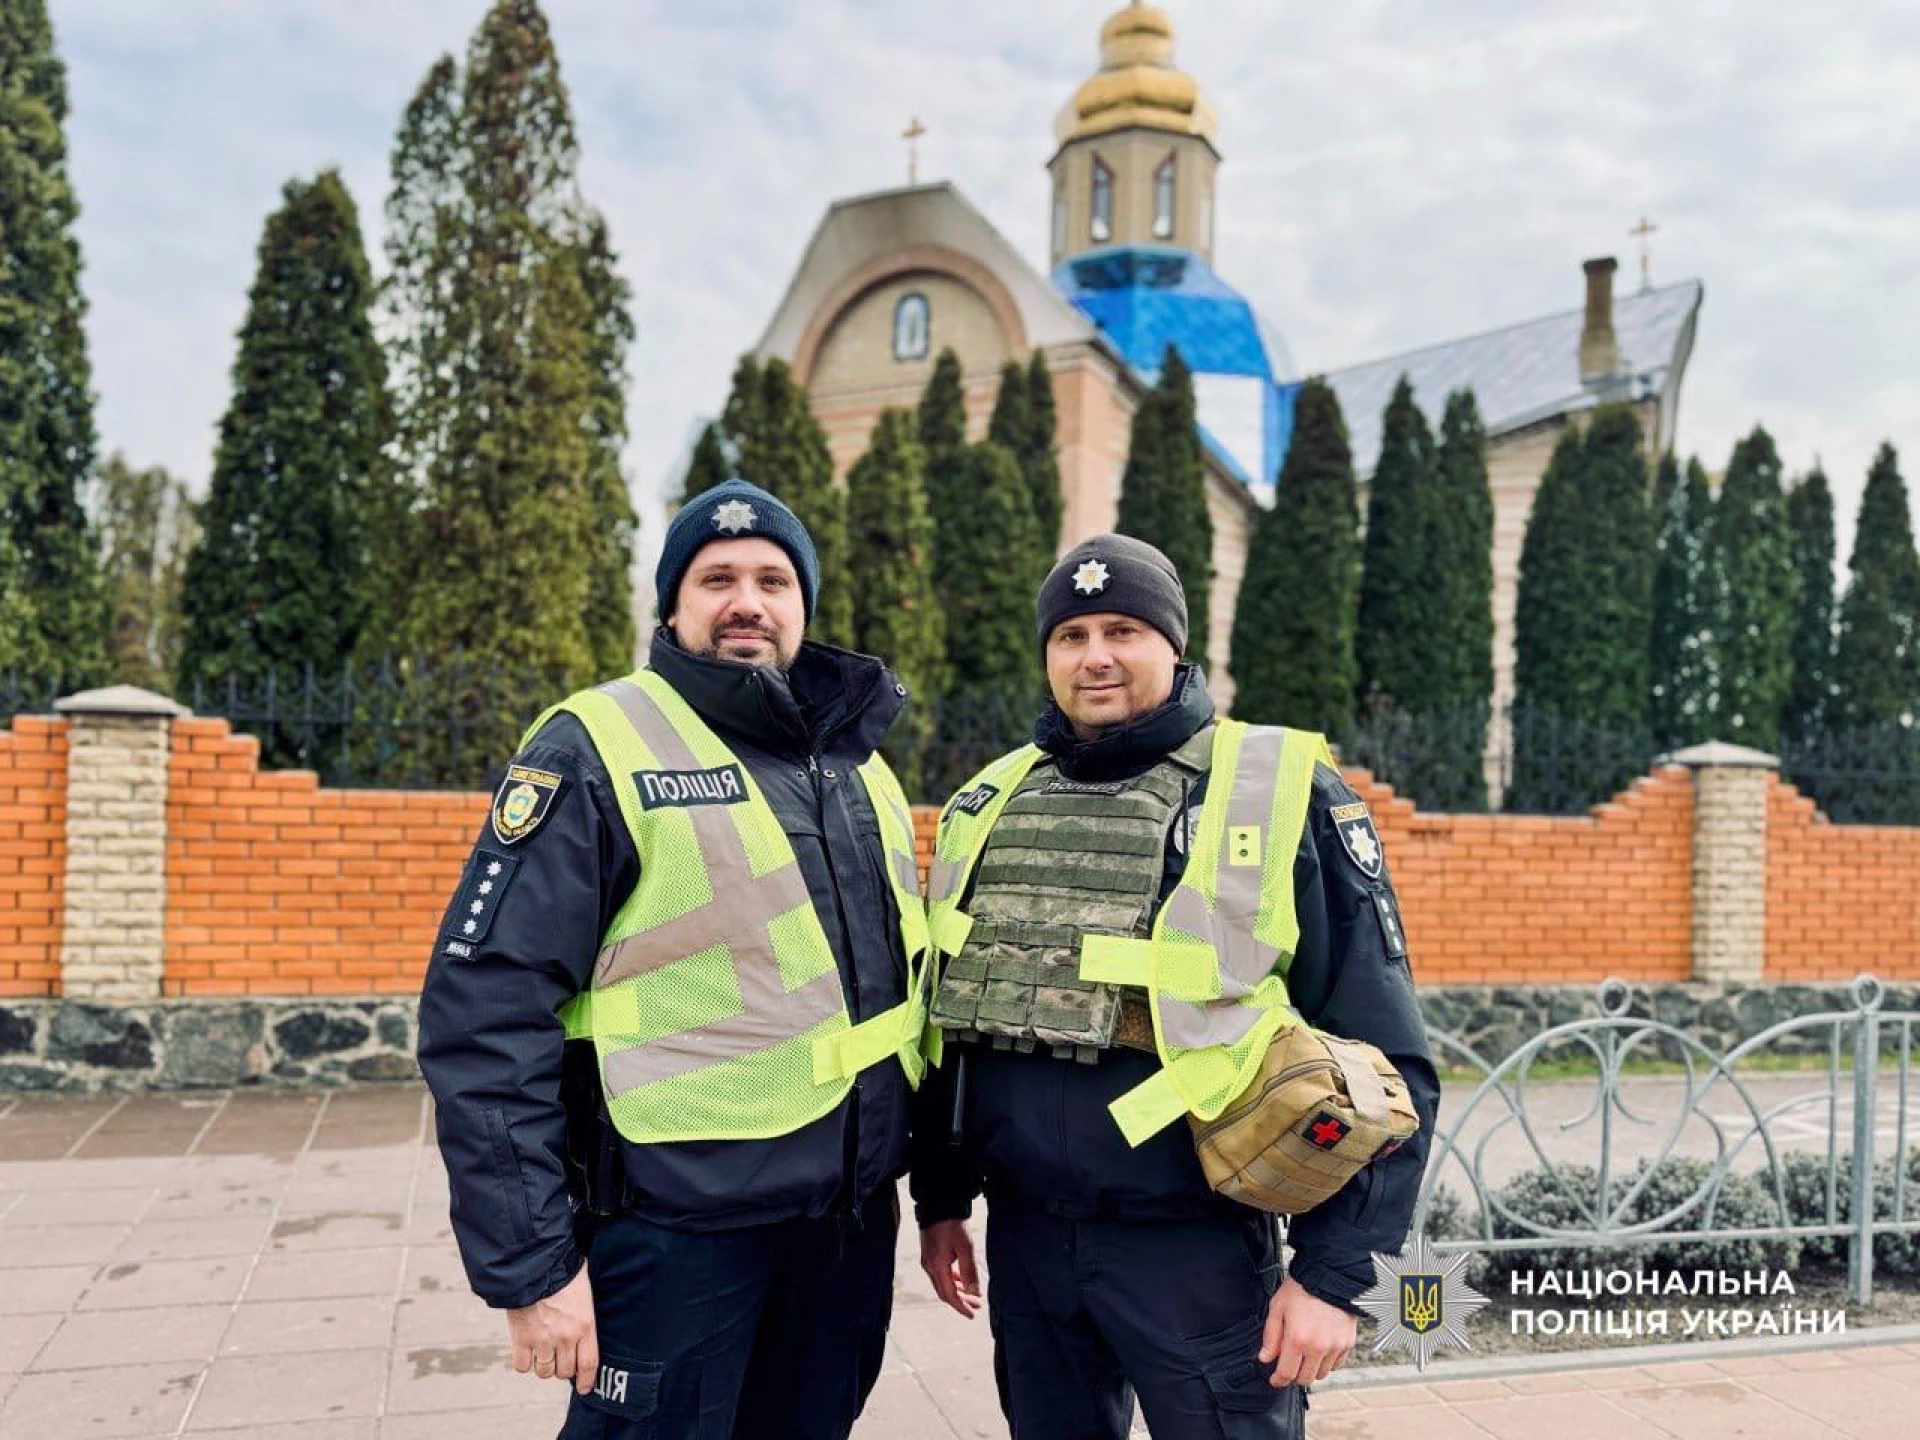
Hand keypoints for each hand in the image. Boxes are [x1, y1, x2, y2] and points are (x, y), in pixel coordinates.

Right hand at [506, 1263, 598, 1394]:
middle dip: (563, 1369)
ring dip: (544, 1366)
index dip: (587, 1380)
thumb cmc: (562, 1271)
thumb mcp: (584, 1290)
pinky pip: (522, 1366)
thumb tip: (585, 1316)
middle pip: (565, 1372)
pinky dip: (524, 1363)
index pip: (589, 1364)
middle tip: (559, 1359)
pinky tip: (526, 1352)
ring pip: (544, 1372)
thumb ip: (585, 1312)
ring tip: (543, 1354)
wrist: (534, 1264)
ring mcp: (542, 1340)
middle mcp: (565, 1338)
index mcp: (585, 1325)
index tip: (585, 1387)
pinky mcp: (521, 1339)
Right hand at [919, 1219, 981, 1318]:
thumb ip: (969, 1271)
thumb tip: (973, 1292)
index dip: (961, 1306)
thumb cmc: (951, 1223)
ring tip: (972, 1294)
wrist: (938, 1205)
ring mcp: (928, 1260)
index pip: (949, 1295)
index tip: (972, 1314)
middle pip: (945, 1291)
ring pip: (943, 1283)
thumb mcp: (965, 1247)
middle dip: (961, 1301)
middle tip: (976, 1306)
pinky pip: (941, 1274)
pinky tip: (962, 1279)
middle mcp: (930, 1266)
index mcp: (937, 1267)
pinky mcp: (930, 1254)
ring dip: (958, 1290)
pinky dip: (953, 1280)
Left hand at [1258, 1276, 1355, 1387]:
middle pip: (1305, 1378)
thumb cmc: (1302, 1288)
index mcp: (1297, 1338)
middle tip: (1289, 1365)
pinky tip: (1320, 1349)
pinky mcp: (1347, 1343)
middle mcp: (1318, 1347)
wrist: (1330, 1275)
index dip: (1278, 1380)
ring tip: (1305, 1354)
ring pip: (1321, 1374)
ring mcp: (1335, 1346)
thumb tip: (1265, 1358)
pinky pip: (1336, 1365)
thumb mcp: (1278, 1307)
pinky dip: (1326, 1362)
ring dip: (1311, 1369)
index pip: (1287, 1373)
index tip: (1275, 1380)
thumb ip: (1271, 1336)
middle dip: (1294, 1375)